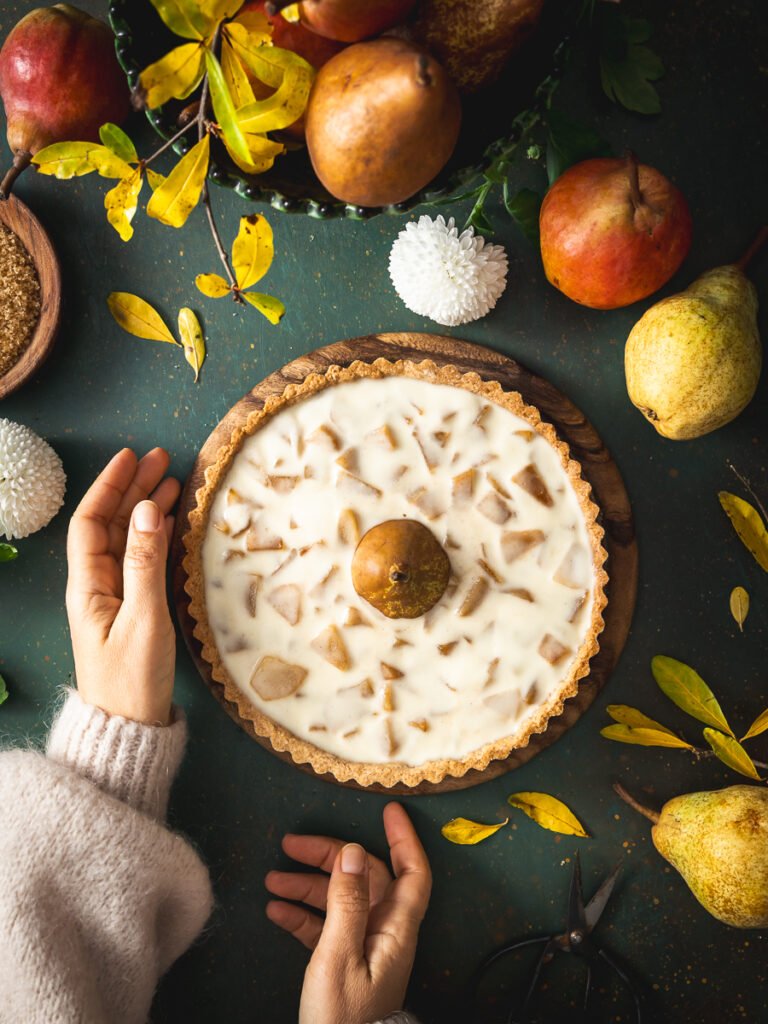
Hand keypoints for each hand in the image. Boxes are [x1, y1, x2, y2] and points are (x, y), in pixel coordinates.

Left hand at [65, 447, 179, 725]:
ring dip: (146, 509)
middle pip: (110, 525)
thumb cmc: (133, 681)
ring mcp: (114, 599)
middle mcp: (96, 587)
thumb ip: (146, 564)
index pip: (91, 522)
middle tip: (163, 459)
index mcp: (88, 587)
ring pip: (127, 541)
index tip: (132, 457)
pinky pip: (141, 562)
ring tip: (173, 481)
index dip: (109, 486)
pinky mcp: (132, 612)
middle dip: (133, 489)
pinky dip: (155, 537)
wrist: (129, 730)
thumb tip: (148, 510)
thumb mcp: (143, 619)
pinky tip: (169, 523)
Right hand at [265, 802, 431, 1023]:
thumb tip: (353, 852)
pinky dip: (302, 917)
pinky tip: (276, 912)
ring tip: (271, 880)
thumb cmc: (343, 1019)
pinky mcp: (344, 965)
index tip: (388, 810)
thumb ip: (347, 902)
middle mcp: (384, 933)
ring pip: (340, 901)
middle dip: (330, 857)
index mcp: (395, 929)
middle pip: (364, 879)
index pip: (412, 873)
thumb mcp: (339, 956)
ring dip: (307, 887)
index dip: (403, 839)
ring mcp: (364, 949)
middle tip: (291, 843)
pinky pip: (326, 928)